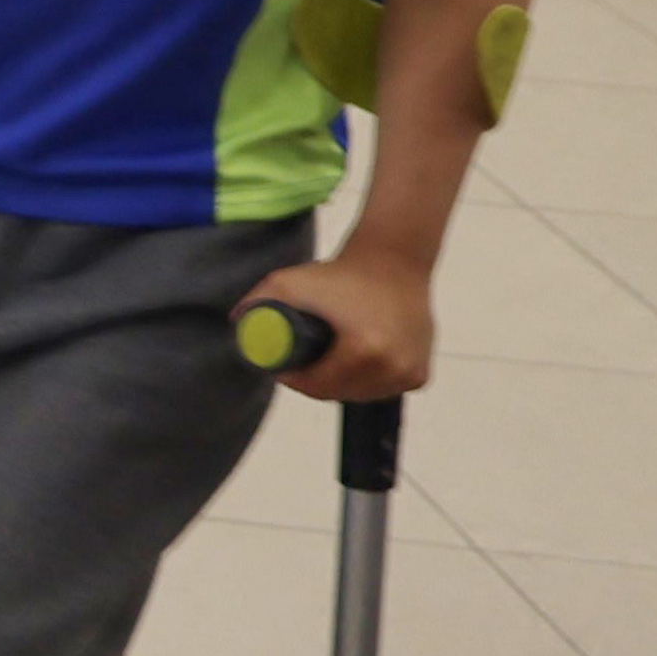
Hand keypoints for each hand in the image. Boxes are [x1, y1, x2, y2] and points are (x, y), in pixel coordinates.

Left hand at [237, 250, 433, 400]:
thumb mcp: (289, 282)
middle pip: (339, 393)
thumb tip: (235, 323)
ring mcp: (410, 373)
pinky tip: (355, 366)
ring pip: (362, 395)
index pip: (317, 386)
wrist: (393, 261)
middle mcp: (393, 368)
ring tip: (326, 363)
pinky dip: (367, 383)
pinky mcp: (421, 373)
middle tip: (302, 365)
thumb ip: (256, 301)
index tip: (283, 366)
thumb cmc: (339, 273)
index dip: (294, 379)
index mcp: (365, 353)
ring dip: (341, 386)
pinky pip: (384, 389)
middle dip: (315, 384)